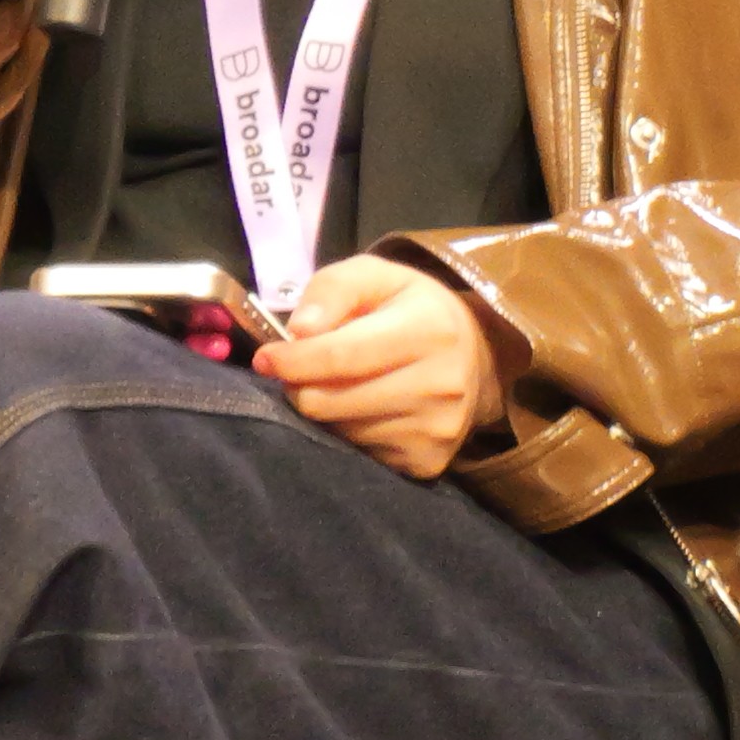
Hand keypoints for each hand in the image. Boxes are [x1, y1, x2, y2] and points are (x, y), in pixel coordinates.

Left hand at [262, 256, 507, 480]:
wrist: (474, 355)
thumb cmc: (410, 308)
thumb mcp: (375, 277)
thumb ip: (332, 290)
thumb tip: (298, 331)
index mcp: (429, 330)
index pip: (341, 356)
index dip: (293, 360)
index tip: (265, 358)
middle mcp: (440, 385)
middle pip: (331, 402)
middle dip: (301, 385)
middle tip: (302, 370)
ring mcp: (437, 430)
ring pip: (340, 432)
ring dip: (326, 409)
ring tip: (342, 385)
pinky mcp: (427, 463)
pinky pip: (360, 454)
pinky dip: (349, 433)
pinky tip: (364, 409)